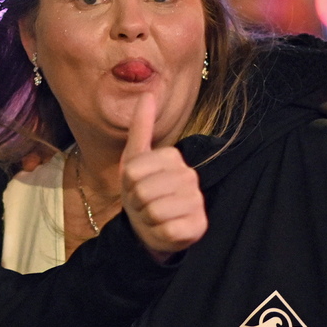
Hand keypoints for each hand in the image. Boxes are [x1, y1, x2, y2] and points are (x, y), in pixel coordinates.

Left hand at [119, 94, 207, 262]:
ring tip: (152, 215)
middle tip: (144, 204)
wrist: (149, 227)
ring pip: (154, 210)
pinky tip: (165, 229)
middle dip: (136, 202)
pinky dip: (159, 232)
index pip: (133, 170)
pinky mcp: (199, 226)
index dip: (128, 183)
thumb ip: (140, 127)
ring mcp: (197, 202)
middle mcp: (190, 176)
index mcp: (173, 157)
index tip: (136, 186)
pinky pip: (167, 229)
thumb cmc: (140, 191)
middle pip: (143, 190)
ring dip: (146, 218)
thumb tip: (147, 93)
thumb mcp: (133, 159)